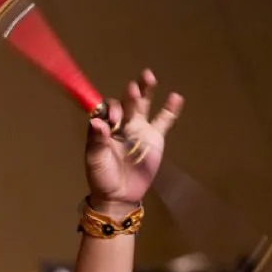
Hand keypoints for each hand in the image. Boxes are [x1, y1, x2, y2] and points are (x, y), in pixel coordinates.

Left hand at [86, 69, 184, 212]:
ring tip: (149, 76)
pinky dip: (170, 110)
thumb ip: (96, 141)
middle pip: (126, 102)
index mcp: (105, 127)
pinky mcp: (155, 138)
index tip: (114, 121)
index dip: (111, 111)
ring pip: (143, 105)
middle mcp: (122, 124)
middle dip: (130, 94)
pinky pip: (163, 121)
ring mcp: (139, 129)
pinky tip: (175, 97)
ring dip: (146, 90)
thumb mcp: (95, 160)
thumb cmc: (102, 177)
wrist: (119, 195)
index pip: (107, 109)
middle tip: (133, 88)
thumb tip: (97, 122)